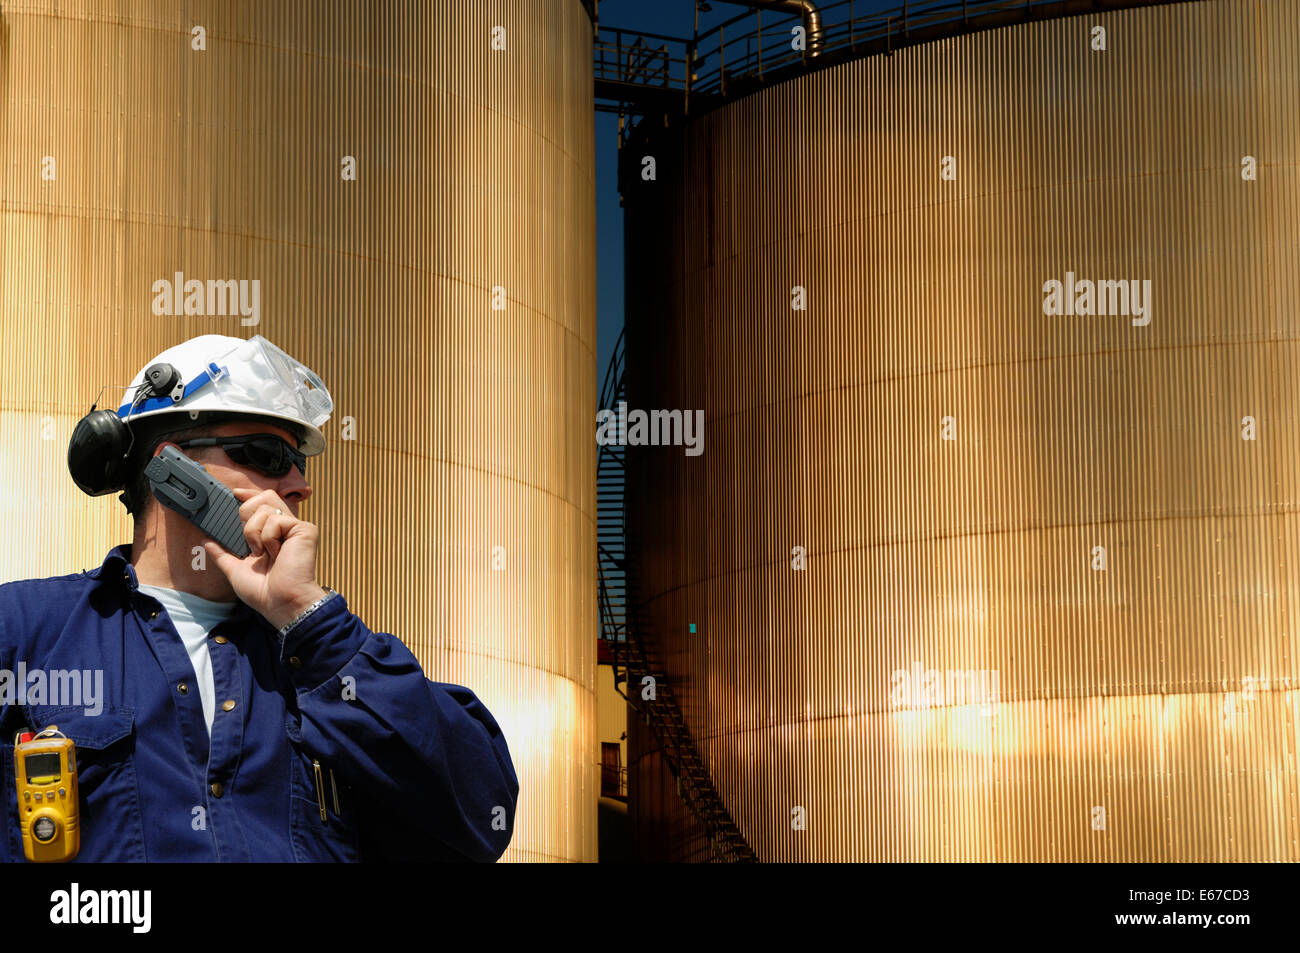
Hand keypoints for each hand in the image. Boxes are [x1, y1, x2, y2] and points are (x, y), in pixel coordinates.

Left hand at [203, 487, 327, 629]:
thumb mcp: (236, 570)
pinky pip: (276, 520)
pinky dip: (268, 538)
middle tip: (249, 540)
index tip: (234, 494)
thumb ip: (222, 554)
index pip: (262, 503)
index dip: (249, 494)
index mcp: (272, 535)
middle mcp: (285, 528)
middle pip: (265, 497)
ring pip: (266, 507)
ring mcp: (296, 528)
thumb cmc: (264, 592)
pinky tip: (275, 553)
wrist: (280, 603)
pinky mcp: (305, 530)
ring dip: (254, 532)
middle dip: (247, 513)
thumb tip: (207, 541)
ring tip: (262, 553)